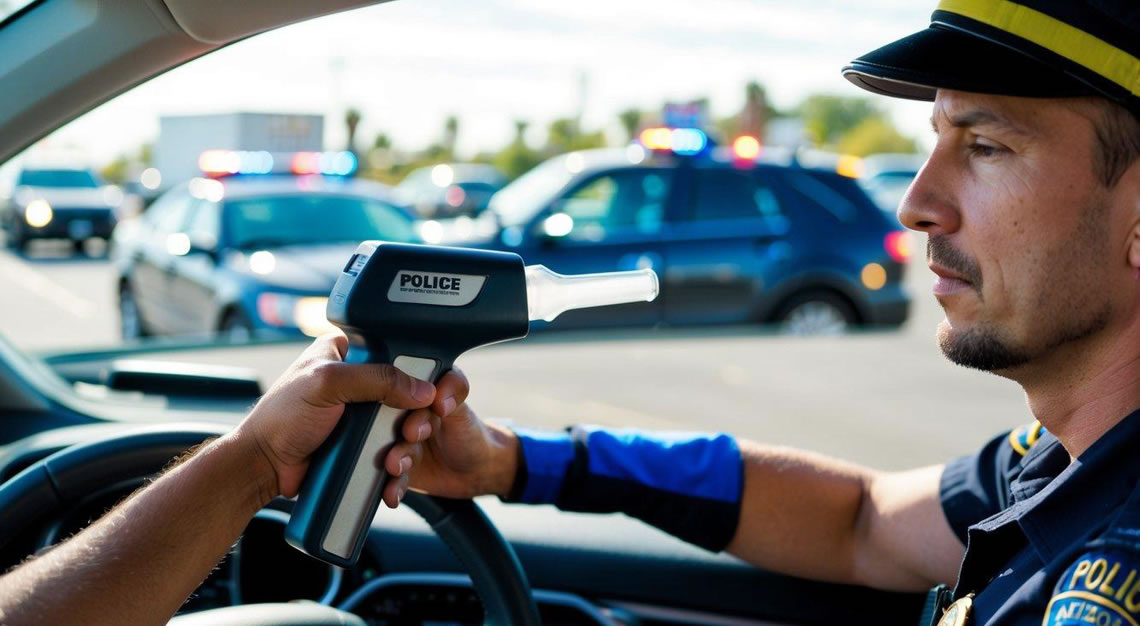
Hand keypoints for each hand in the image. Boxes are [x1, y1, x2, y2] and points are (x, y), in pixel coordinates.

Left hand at [236, 332, 435, 499]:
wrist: (266, 466)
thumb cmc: (282, 417)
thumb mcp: (328, 384)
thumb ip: (376, 378)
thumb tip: (422, 389)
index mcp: (346, 351)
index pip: (393, 348)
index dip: (413, 368)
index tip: (426, 389)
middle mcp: (357, 378)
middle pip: (405, 389)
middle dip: (413, 413)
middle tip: (410, 429)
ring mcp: (362, 411)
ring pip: (403, 421)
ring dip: (407, 442)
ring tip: (395, 458)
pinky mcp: (364, 439)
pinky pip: (392, 445)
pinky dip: (398, 460)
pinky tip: (394, 472)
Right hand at [380, 367, 518, 505]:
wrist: (477, 470)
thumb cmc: (470, 433)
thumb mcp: (463, 412)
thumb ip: (454, 394)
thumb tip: (439, 396)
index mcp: (418, 399)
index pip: (407, 394)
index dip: (409, 403)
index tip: (417, 418)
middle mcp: (405, 421)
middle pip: (393, 425)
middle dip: (398, 433)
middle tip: (408, 437)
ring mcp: (402, 446)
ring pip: (393, 452)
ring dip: (394, 459)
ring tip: (395, 467)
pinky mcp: (401, 470)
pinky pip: (393, 479)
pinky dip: (392, 487)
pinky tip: (392, 494)